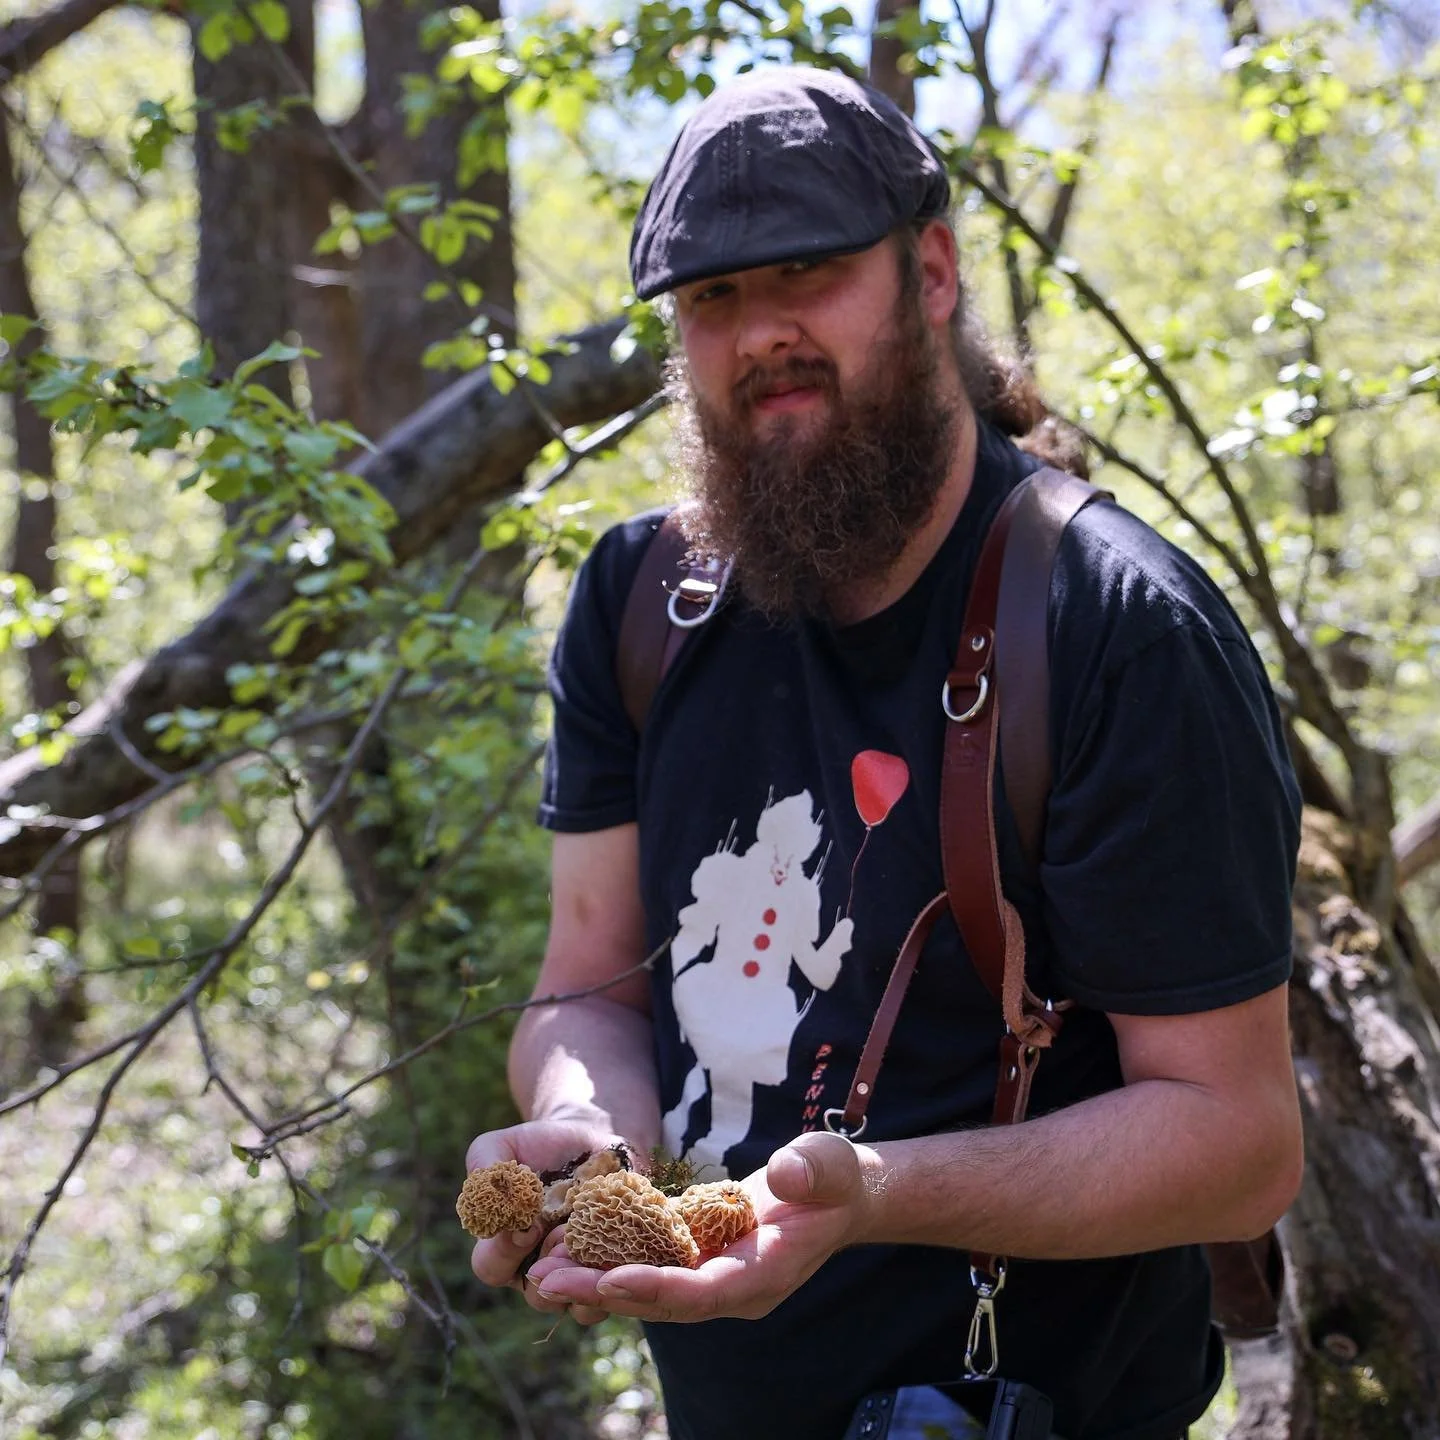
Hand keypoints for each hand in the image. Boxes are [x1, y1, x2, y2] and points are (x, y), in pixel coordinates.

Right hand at [465, 1115, 623, 1326]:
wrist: (595, 1137)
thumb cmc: (542, 1145)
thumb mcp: (506, 1146)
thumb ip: (484, 1164)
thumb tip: (480, 1190)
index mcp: (505, 1246)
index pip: (491, 1267)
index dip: (504, 1252)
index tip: (526, 1226)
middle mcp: (539, 1268)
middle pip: (537, 1295)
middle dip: (551, 1270)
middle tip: (562, 1237)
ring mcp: (578, 1272)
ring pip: (577, 1302)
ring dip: (583, 1279)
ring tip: (591, 1243)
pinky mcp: (613, 1267)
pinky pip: (615, 1290)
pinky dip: (616, 1275)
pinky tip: (620, 1250)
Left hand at [525, 1131, 877, 1322]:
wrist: (836, 1196)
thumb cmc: (834, 1179)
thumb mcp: (830, 1166)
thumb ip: (812, 1172)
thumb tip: (787, 1177)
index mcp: (763, 1274)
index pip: (703, 1291)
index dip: (656, 1288)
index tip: (609, 1281)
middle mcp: (730, 1288)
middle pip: (661, 1299)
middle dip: (602, 1293)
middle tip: (545, 1283)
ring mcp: (712, 1278)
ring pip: (646, 1289)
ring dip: (593, 1283)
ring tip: (538, 1275)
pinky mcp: (697, 1259)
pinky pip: (647, 1266)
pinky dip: (608, 1261)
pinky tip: (567, 1250)